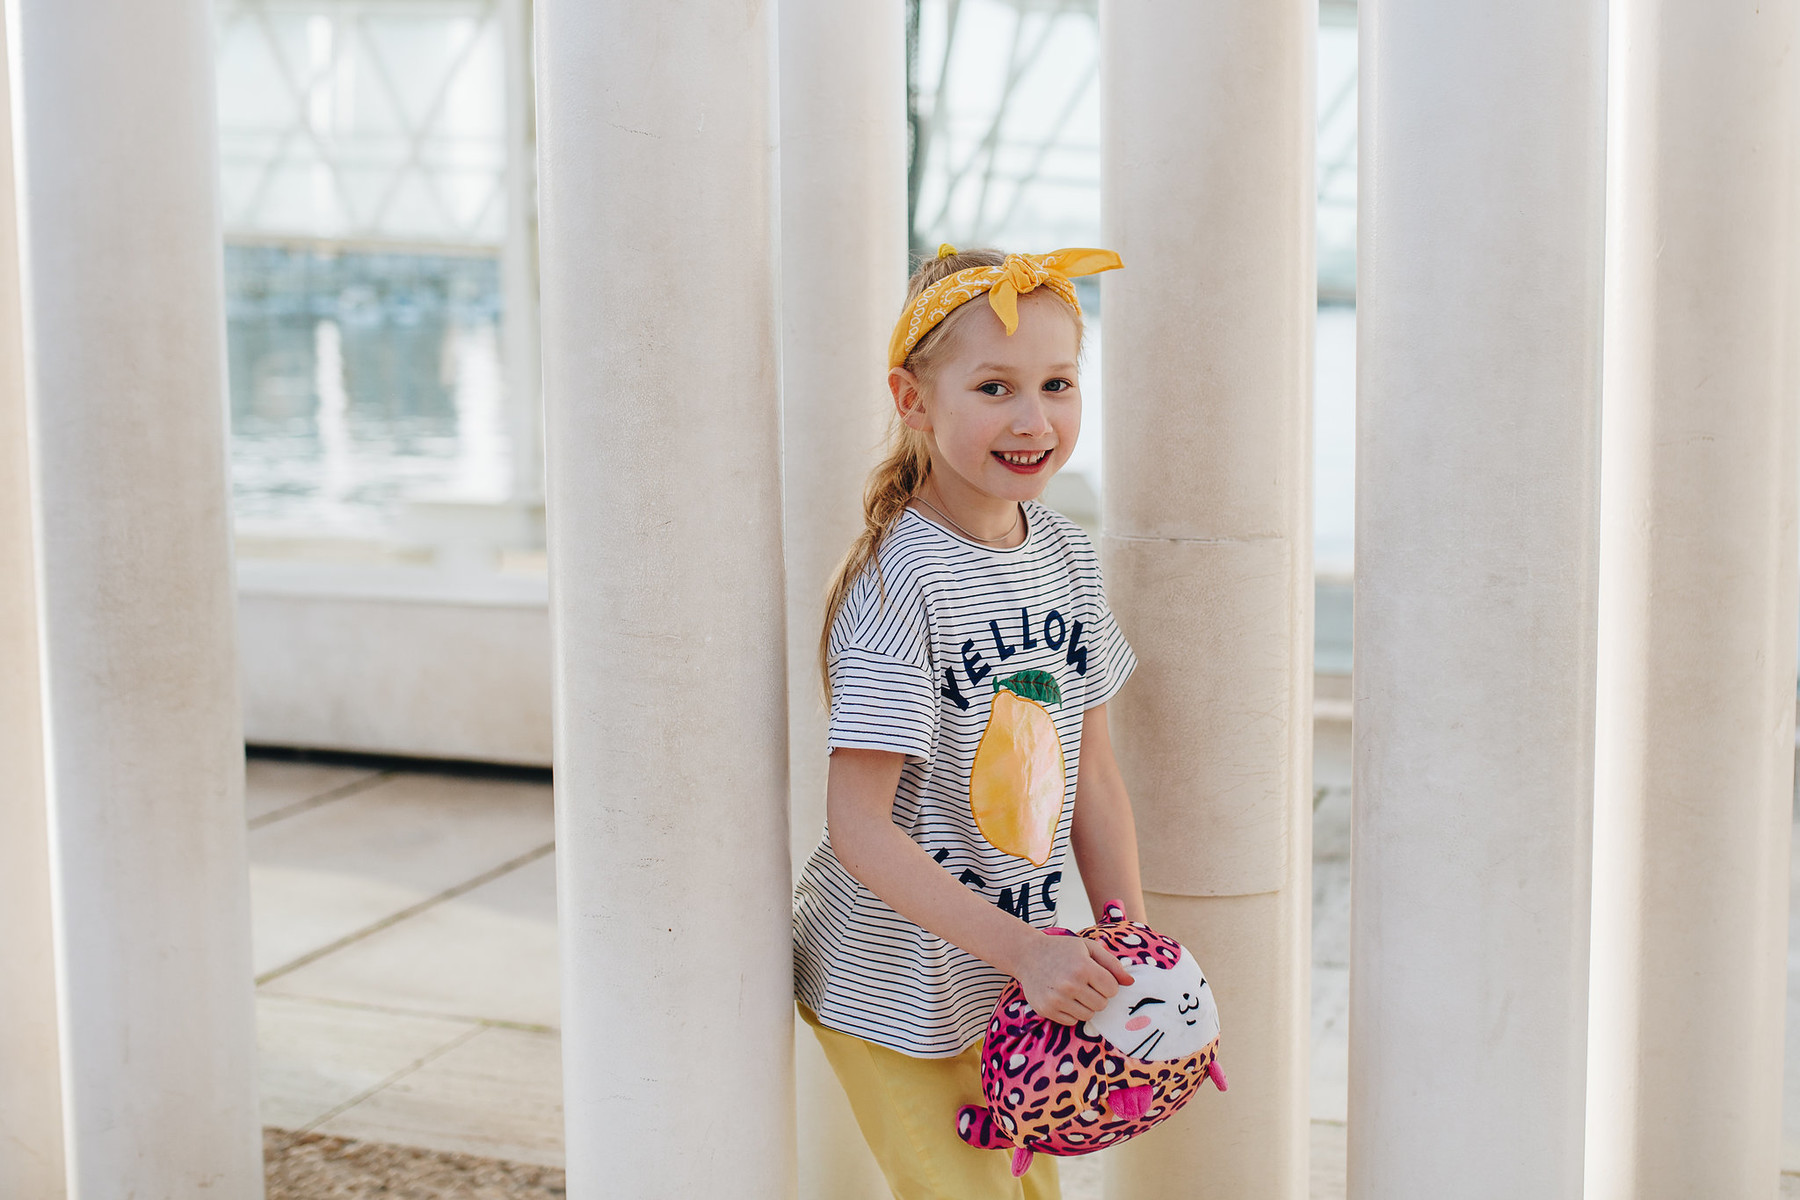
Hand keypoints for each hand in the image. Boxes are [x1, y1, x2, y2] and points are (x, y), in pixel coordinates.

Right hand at [1012, 933, 1134, 1025]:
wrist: (1028, 955)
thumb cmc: (1062, 950)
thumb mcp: (1088, 948)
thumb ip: (1112, 964)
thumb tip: (1131, 982)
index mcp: (1083, 967)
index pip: (1112, 989)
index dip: (1108, 984)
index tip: (1097, 976)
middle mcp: (1069, 984)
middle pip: (1102, 1004)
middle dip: (1098, 995)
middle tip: (1085, 984)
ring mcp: (1056, 999)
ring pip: (1088, 1015)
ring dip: (1086, 1005)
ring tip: (1075, 991)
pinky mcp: (1047, 1010)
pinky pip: (1072, 1021)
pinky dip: (1072, 1012)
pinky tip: (1064, 997)